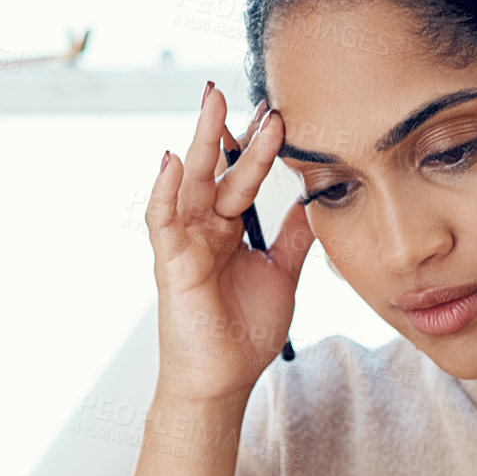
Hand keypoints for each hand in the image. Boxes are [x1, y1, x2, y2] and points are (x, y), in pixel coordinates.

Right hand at [146, 83, 317, 401]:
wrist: (225, 378)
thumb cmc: (245, 332)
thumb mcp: (281, 274)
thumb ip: (292, 238)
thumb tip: (313, 204)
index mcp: (229, 229)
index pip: (245, 177)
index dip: (261, 148)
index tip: (282, 115)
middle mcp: (205, 228)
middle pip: (219, 169)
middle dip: (234, 131)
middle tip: (257, 97)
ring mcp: (185, 241)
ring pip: (193, 181)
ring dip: (202, 140)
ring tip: (213, 101)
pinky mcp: (170, 261)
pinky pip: (163, 218)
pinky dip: (165, 189)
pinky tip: (172, 158)